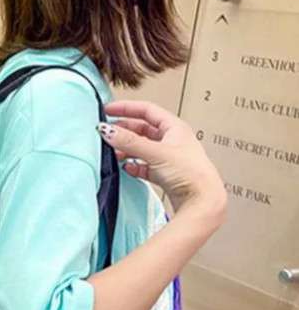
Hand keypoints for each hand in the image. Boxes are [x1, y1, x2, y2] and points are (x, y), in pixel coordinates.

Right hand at [97, 100, 226, 221]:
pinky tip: (127, 168)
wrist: (201, 201)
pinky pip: (145, 166)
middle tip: (107, 133)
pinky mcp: (165, 174)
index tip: (108, 110)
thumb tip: (108, 130)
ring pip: (142, 148)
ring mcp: (168, 158)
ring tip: (113, 153)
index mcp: (175, 127)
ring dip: (127, 149)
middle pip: (143, 129)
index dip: (127, 108)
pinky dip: (134, 166)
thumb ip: (129, 142)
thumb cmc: (189, 173)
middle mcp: (172, 140)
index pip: (147, 110)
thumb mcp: (156, 153)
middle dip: (124, 130)